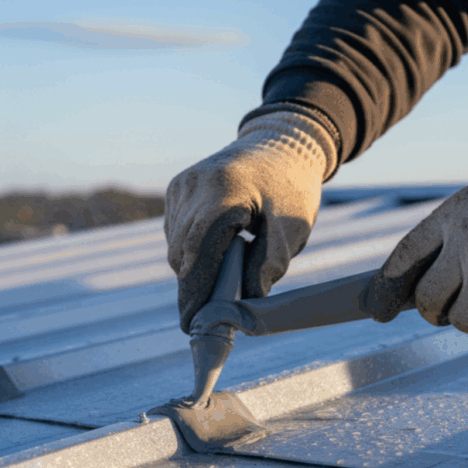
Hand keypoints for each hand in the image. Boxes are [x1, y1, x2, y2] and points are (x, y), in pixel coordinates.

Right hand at [164, 111, 336, 331]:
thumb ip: (268, 264)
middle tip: (211, 312)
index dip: (194, 292)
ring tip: (223, 274)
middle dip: (195, 285)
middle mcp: (195, 186)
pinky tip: (216, 249)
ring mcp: (182, 185)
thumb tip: (248, 302)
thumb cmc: (291, 188)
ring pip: (176, 245)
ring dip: (194, 267)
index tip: (190, 323)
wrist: (280, 144)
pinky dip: (191, 249)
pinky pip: (175, 232)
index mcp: (224, 192)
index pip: (199, 251)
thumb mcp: (291, 227)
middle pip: (182, 253)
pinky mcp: (177, 188)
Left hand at [363, 142, 467, 343]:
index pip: (406, 255)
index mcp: (458, 212)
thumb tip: (431, 282)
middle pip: (427, 299)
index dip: (387, 286)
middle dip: (438, 314)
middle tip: (454, 314)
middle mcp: (466, 238)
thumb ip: (465, 234)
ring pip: (465, 321)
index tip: (377, 308)